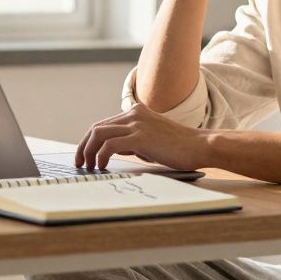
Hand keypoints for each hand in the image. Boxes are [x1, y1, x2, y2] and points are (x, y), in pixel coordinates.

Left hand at [75, 104, 208, 171]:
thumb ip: (131, 141)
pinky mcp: (140, 137)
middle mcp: (134, 114)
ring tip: (88, 166)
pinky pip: (109, 145)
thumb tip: (111, 150)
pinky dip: (101, 156)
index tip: (84, 155)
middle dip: (83, 146)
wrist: (200, 146)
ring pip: (99, 134)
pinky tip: (102, 166)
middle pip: (96, 128)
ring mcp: (137, 124)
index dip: (89, 140)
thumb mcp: (150, 140)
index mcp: (136, 112)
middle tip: (80, 163)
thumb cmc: (178, 148)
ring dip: (88, 151)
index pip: (103, 124)